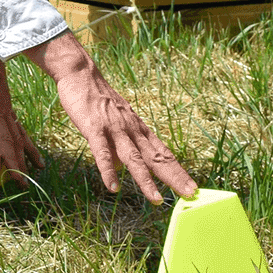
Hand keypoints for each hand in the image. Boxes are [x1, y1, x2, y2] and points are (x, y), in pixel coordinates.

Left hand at [0, 19, 45, 181]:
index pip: (4, 141)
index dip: (11, 161)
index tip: (18, 177)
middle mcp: (4, 112)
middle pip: (15, 142)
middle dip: (21, 164)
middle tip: (27, 184)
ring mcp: (7, 109)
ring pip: (20, 135)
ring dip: (27, 153)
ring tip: (38, 168)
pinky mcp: (5, 104)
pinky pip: (17, 126)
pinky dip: (23, 139)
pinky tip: (25, 144)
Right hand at [23, 30, 197, 202]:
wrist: (80, 73)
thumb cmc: (98, 98)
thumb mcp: (117, 120)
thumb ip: (122, 143)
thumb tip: (122, 167)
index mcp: (138, 129)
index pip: (163, 154)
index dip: (177, 171)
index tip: (192, 188)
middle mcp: (131, 130)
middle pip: (155, 158)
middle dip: (173, 177)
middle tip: (189, 194)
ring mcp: (114, 130)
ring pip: (133, 158)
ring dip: (145, 180)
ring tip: (155, 199)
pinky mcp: (94, 129)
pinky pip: (103, 153)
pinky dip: (108, 171)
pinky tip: (113, 187)